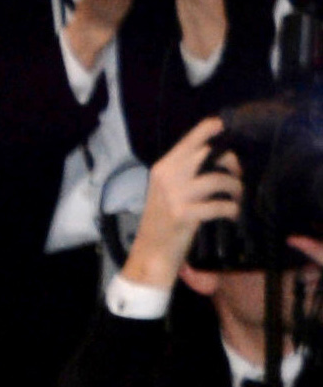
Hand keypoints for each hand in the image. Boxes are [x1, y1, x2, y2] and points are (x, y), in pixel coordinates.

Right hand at [121, 108, 239, 289]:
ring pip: (217, 179)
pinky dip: (231, 209)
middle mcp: (168, 177)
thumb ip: (184, 172)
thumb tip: (216, 156)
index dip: (212, 128)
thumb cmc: (161, 225)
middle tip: (237, 174)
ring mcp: (175, 196)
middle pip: (209, 153)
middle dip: (230, 161)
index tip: (226, 130)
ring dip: (234, 187)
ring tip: (237, 196)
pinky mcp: (184, 215)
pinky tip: (233, 214)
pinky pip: (218, 205)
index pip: (192, 139)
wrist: (149, 258)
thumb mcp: (166, 192)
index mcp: (163, 167)